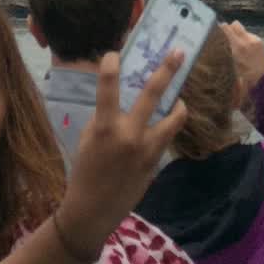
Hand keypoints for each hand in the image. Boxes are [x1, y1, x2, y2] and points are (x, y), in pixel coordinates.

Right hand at [56, 50, 187, 258]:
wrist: (93, 211)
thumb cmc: (84, 172)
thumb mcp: (87, 140)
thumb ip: (104, 118)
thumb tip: (121, 100)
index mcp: (105, 128)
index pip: (107, 89)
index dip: (110, 67)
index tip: (114, 54)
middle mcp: (130, 135)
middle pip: (152, 94)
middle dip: (167, 70)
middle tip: (179, 52)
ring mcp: (147, 149)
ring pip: (174, 118)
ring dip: (178, 105)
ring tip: (179, 100)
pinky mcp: (156, 162)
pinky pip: (165, 138)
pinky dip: (164, 130)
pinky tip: (160, 130)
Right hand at [221, 20, 263, 91]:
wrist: (261, 74)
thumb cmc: (243, 71)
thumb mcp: (232, 62)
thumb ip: (228, 49)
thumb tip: (220, 38)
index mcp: (239, 47)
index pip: (229, 29)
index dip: (223, 27)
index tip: (218, 27)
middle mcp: (247, 40)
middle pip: (236, 24)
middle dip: (230, 27)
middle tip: (226, 34)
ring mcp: (254, 38)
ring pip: (242, 29)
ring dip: (238, 33)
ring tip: (236, 43)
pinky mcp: (259, 39)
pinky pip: (248, 34)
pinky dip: (244, 38)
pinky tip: (244, 46)